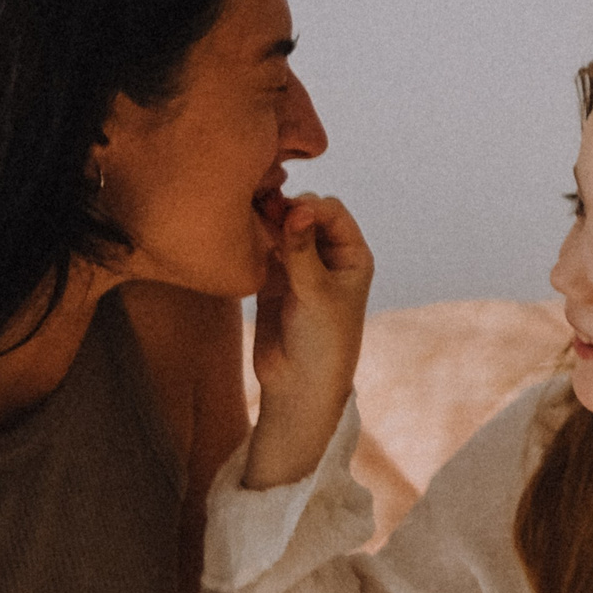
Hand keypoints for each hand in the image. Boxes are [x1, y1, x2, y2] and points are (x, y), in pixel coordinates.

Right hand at [247, 194, 373, 488]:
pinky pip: (263, 248)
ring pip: (281, 229)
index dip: (309, 207)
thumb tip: (298, 208)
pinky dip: (253, 242)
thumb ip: (302, 250)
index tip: (285, 213)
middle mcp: (328, 257)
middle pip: (305, 215)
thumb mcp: (315, 292)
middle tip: (261, 215)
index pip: (332, 212)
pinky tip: (240, 243)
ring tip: (247, 226)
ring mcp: (300, 267)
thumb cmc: (322, 341)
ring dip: (266, 224)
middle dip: (285, 210)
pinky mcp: (274, 279)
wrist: (298, 385)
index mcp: (352, 256)